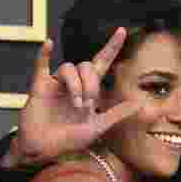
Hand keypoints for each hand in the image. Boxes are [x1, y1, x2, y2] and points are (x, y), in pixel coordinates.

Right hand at [1, 29, 145, 168]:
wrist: (43, 150)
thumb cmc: (68, 140)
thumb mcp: (97, 127)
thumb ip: (117, 114)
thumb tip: (140, 105)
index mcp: (88, 90)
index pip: (102, 63)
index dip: (111, 47)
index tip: (122, 31)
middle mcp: (73, 84)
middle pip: (86, 66)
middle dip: (91, 83)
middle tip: (87, 103)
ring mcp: (56, 84)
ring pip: (68, 68)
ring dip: (76, 85)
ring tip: (75, 104)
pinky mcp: (39, 86)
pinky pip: (41, 64)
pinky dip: (44, 53)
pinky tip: (48, 43)